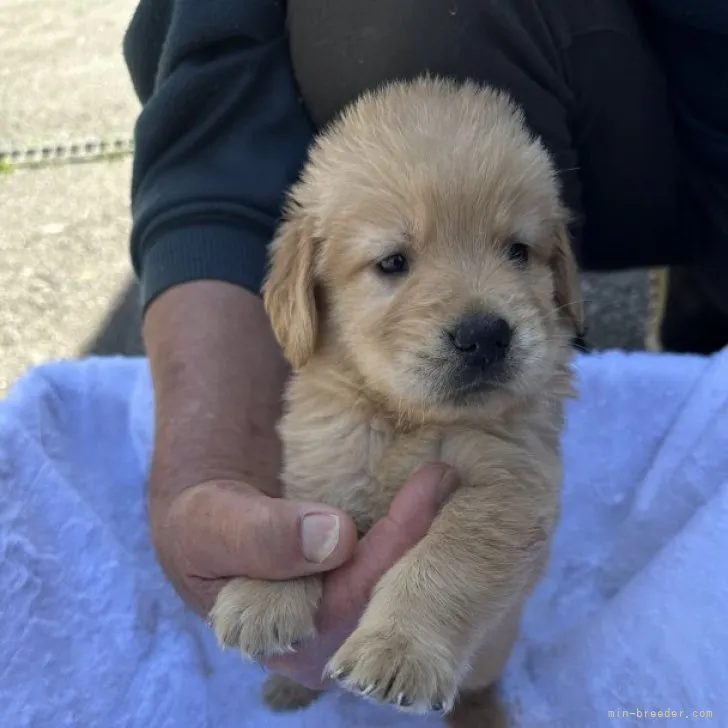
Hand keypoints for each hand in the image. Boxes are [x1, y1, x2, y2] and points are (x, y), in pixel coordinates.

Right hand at [143, 281, 456, 689]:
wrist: (211, 504)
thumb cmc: (201, 519)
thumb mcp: (209, 523)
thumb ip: (258, 536)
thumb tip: (336, 539)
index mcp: (287, 639)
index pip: (354, 603)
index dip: (395, 547)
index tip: (428, 482)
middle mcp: (328, 633)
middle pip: (390, 594)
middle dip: (424, 536)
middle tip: (450, 471)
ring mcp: (349, 604)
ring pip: (403, 580)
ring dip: (430, 531)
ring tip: (456, 475)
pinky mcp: (361, 574)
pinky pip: (397, 555)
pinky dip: (420, 522)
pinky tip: (441, 487)